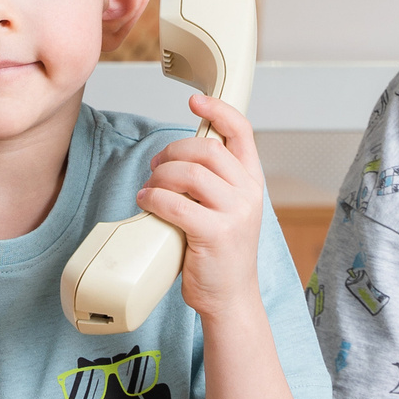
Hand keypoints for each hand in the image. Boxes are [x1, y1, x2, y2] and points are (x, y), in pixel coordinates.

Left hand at [138, 97, 265, 316]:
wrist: (230, 296)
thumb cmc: (222, 251)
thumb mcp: (229, 208)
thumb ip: (215, 180)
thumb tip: (180, 154)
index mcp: (252, 181)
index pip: (242, 131)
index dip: (217, 110)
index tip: (195, 101)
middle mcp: (248, 193)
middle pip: (206, 149)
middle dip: (172, 151)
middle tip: (156, 166)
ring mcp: (234, 213)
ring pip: (188, 173)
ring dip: (159, 176)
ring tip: (150, 189)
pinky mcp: (214, 233)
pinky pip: (174, 203)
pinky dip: (153, 198)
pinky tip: (146, 202)